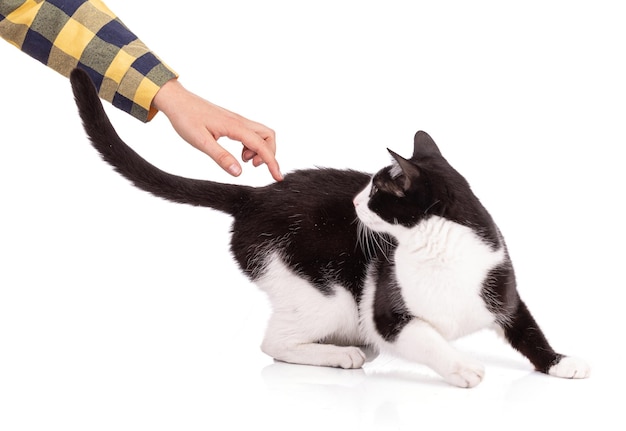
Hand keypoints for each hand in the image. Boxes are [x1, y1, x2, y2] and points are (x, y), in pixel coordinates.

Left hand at [152, 78, 281, 180]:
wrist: (177, 101)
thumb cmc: (186, 118)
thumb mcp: (201, 142)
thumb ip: (221, 157)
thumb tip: (239, 172)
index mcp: (235, 126)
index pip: (261, 145)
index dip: (272, 162)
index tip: (277, 177)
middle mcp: (240, 121)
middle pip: (268, 136)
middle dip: (269, 153)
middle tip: (254, 166)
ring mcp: (237, 120)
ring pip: (261, 134)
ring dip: (260, 149)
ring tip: (244, 160)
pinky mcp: (232, 122)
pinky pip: (251, 133)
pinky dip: (251, 145)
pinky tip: (239, 153)